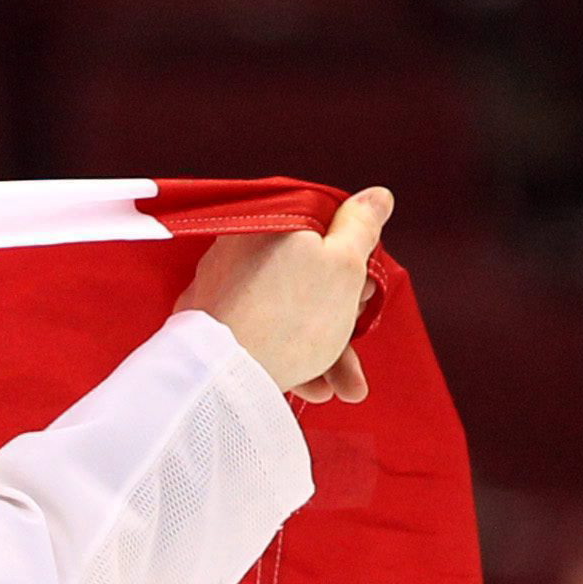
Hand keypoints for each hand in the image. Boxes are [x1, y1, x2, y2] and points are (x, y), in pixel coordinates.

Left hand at [176, 186, 393, 403]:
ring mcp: (218, 291)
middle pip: (305, 277)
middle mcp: (238, 251)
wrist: (223, 377)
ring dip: (322, 350)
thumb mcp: (345, 263)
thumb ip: (362, 226)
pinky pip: (257, 336)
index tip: (367, 291)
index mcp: (271, 224)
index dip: (354, 262)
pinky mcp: (206, 329)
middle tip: (355, 335)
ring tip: (341, 386)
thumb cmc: (290, 316)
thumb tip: (375, 196)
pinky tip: (309, 387)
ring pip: (284, 313)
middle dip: (341, 314)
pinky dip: (286, 359)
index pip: (324, 232)